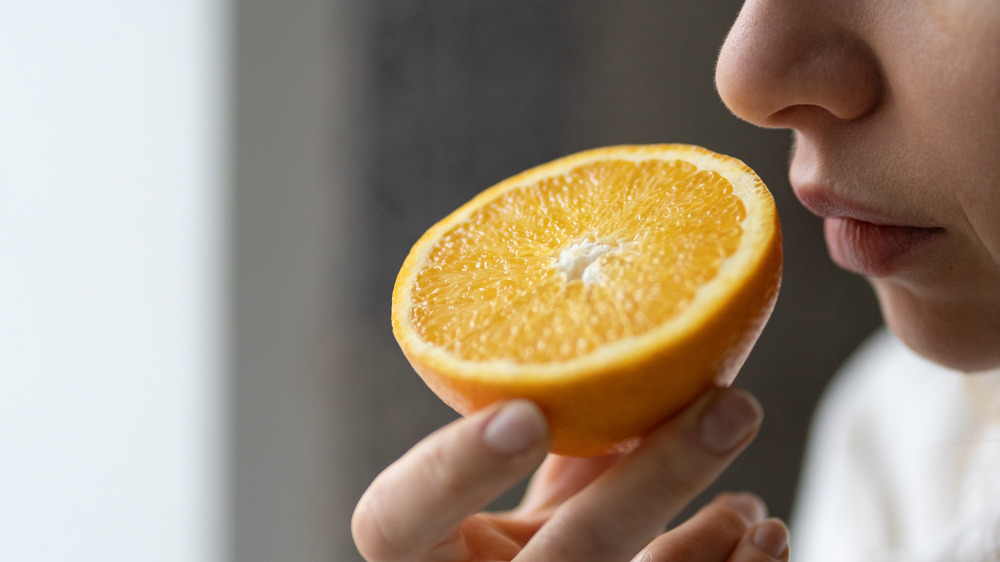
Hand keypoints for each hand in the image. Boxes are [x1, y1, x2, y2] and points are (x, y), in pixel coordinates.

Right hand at [352, 387, 789, 560]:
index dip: (455, 468)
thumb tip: (630, 364)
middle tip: (731, 405)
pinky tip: (763, 539)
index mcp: (417, 553)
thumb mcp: (494, 509)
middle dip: (657, 479)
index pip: (397, 521)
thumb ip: (541, 454)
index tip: (526, 413)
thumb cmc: (497, 557)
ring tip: (754, 503)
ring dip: (713, 544)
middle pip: (568, 552)